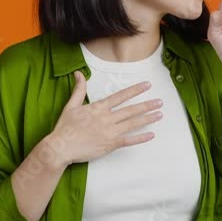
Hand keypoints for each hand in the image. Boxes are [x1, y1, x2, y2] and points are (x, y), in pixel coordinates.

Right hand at [46, 71, 162, 165]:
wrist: (61, 147)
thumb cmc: (65, 127)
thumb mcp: (71, 105)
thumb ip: (79, 89)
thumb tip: (78, 73)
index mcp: (99, 108)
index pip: (121, 96)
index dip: (135, 90)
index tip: (147, 86)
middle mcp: (107, 118)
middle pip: (131, 110)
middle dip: (147, 105)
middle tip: (160, 102)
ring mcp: (110, 132)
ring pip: (133, 123)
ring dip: (147, 118)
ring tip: (159, 114)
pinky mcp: (110, 145)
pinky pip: (129, 140)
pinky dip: (141, 138)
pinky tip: (151, 135)